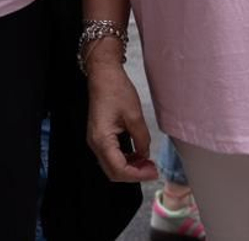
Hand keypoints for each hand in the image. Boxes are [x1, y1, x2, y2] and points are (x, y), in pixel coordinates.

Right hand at [84, 56, 157, 182]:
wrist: (104, 74)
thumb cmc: (115, 89)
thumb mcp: (135, 115)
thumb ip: (142, 139)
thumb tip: (145, 154)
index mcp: (102, 139)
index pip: (119, 169)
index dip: (138, 175)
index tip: (153, 172)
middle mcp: (95, 142)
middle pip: (113, 172)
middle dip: (134, 174)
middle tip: (152, 169)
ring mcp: (96, 139)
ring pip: (112, 165)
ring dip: (130, 168)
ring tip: (147, 163)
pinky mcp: (100, 135)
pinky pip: (111, 155)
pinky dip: (125, 159)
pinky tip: (138, 154)